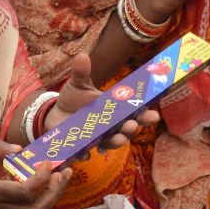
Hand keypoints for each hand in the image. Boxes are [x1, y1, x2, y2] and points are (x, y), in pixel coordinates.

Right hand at [0, 139, 69, 208]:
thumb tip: (19, 148)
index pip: (26, 192)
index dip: (41, 178)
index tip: (45, 162)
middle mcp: (3, 207)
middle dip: (55, 192)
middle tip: (63, 173)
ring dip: (53, 196)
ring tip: (61, 178)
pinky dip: (43, 197)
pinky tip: (47, 181)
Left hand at [44, 54, 158, 152]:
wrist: (56, 113)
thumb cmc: (74, 98)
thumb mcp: (78, 84)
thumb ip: (81, 73)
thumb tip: (82, 56)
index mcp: (114, 110)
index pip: (134, 113)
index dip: (145, 115)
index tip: (153, 114)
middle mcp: (109, 126)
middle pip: (126, 130)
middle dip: (130, 129)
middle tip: (131, 125)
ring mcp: (96, 137)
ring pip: (110, 143)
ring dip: (115, 142)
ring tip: (118, 138)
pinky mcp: (81, 146)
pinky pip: (87, 152)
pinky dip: (86, 152)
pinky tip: (85, 152)